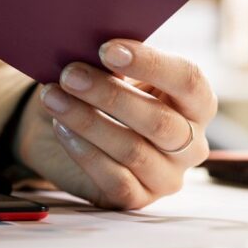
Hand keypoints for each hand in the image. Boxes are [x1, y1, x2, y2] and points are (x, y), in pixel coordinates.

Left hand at [14, 40, 216, 208]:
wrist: (62, 134)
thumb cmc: (95, 97)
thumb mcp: (107, 74)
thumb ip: (112, 63)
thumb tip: (98, 50)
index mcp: (195, 103)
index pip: (188, 80)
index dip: (149, 63)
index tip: (107, 48)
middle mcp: (191, 143)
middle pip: (159, 120)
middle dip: (109, 95)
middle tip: (69, 74)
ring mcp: (167, 176)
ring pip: (132, 150)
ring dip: (87, 121)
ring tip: (53, 98)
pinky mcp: (137, 198)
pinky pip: (115, 178)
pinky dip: (84, 151)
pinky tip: (61, 129)